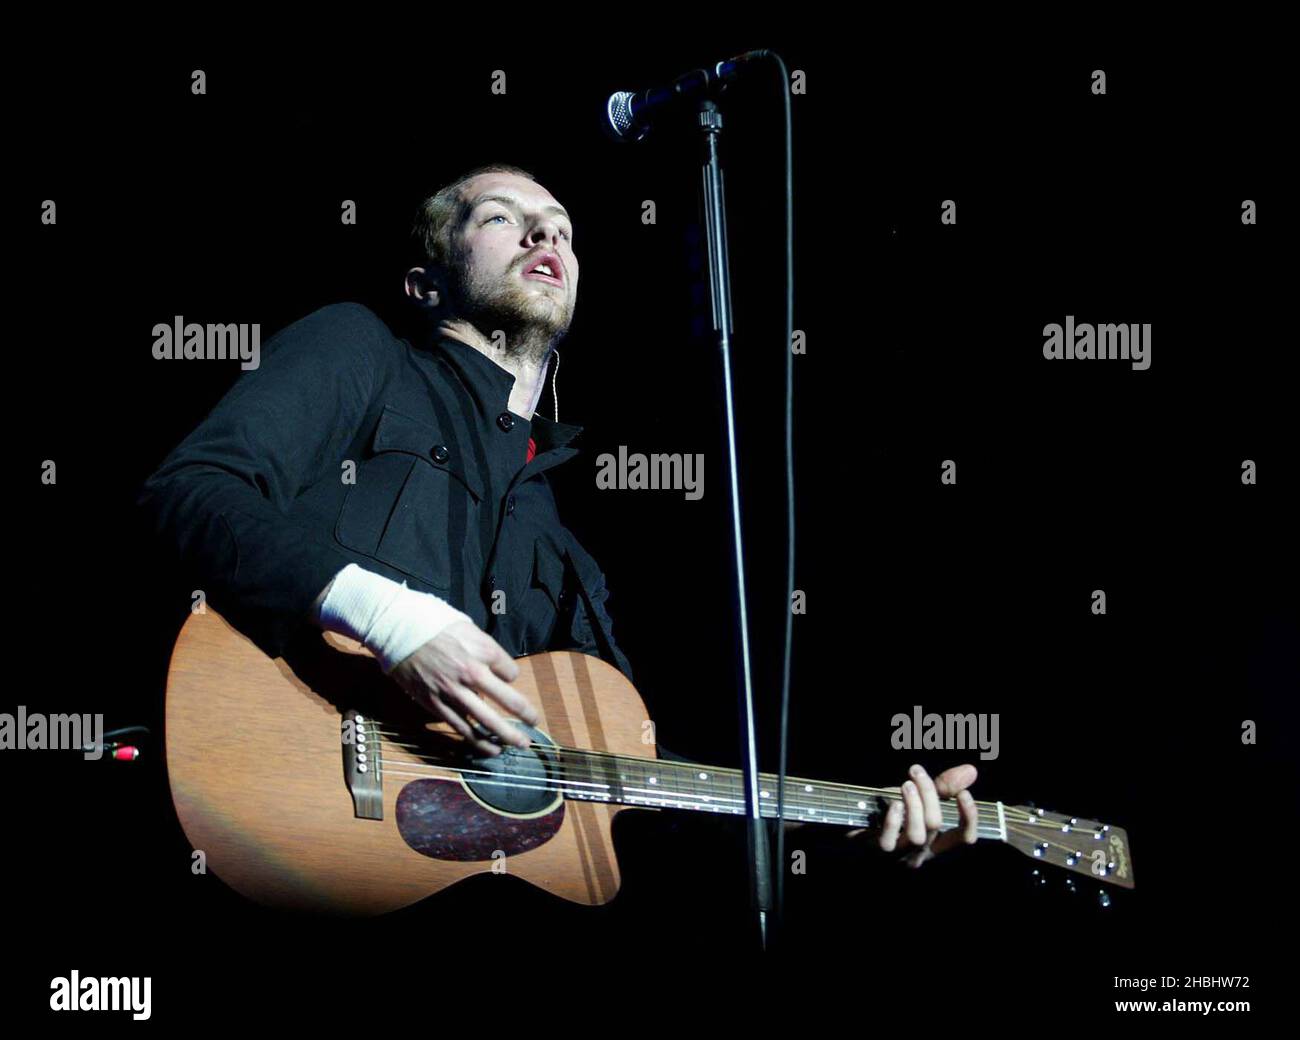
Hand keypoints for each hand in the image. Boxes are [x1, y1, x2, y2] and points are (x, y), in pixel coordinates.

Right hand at [388, 620, 538, 756]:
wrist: (399, 631)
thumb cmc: (434, 626)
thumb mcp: (468, 628)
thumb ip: (486, 650)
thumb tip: (500, 673)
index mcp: (482, 650)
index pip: (511, 672)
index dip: (512, 676)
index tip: (507, 678)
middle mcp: (471, 672)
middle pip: (507, 700)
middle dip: (526, 714)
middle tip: (535, 723)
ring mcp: (453, 691)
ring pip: (485, 721)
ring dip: (506, 736)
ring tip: (519, 744)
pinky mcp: (435, 704)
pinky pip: (461, 727)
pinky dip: (477, 742)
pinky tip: (489, 749)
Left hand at [851, 763, 979, 867]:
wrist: (859, 828)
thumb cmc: (895, 815)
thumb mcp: (921, 799)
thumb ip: (944, 788)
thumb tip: (971, 770)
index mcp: (937, 842)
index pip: (964, 838)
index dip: (969, 817)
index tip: (964, 793)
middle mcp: (922, 852)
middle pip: (935, 825)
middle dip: (929, 794)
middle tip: (917, 773)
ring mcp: (901, 854)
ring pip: (916, 835)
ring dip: (913, 805)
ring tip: (906, 784)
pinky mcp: (880, 852)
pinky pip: (890, 841)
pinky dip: (893, 820)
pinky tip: (893, 804)